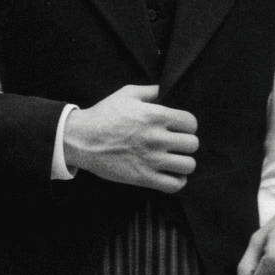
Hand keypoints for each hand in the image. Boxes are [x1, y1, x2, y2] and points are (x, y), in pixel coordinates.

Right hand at [65, 84, 196, 192]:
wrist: (82, 140)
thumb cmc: (103, 116)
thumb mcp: (125, 94)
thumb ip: (148, 91)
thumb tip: (162, 90)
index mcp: (156, 116)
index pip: (191, 123)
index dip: (188, 125)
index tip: (180, 128)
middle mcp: (158, 138)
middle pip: (192, 144)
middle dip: (187, 143)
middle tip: (177, 145)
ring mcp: (152, 159)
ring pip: (188, 166)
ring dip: (184, 163)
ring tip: (176, 160)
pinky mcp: (144, 178)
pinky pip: (174, 185)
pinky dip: (178, 181)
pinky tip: (172, 175)